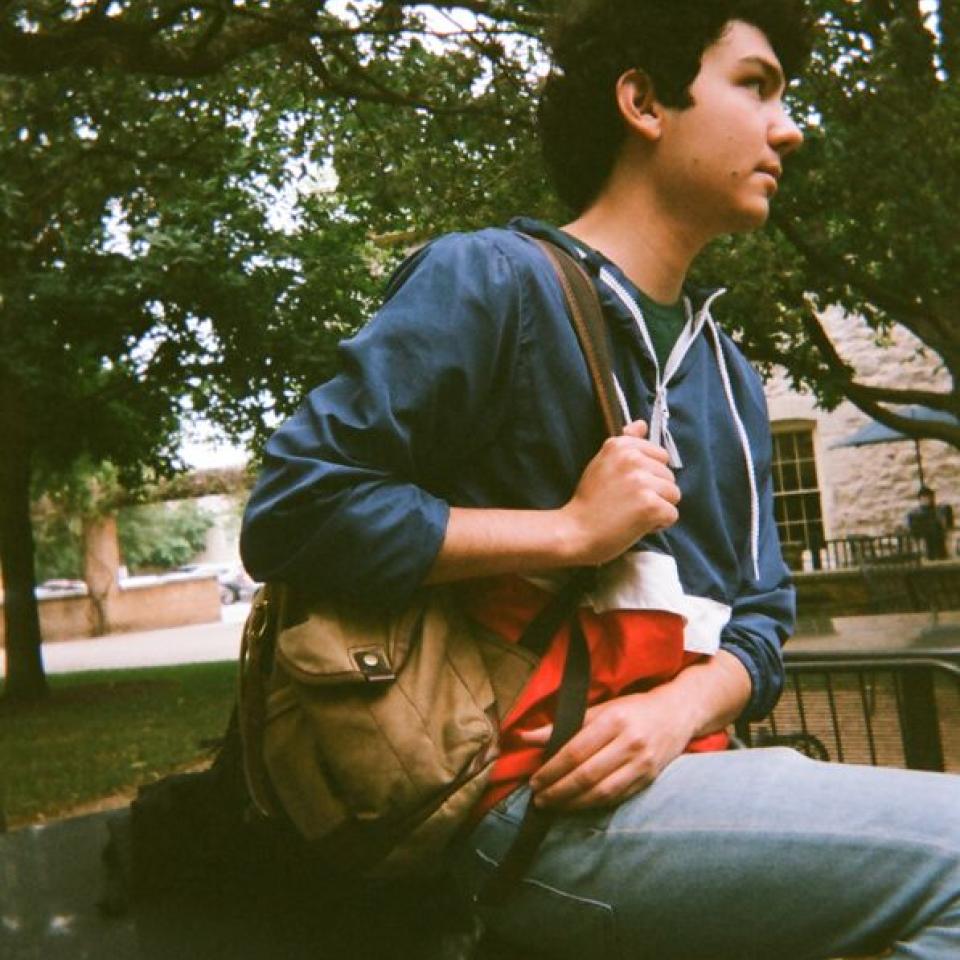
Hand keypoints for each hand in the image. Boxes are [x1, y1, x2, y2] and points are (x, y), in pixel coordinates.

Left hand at [522, 688, 695, 811]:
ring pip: (602, 792)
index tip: (535, 780)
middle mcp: (629, 743)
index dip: (552, 769)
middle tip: (539, 798)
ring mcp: (641, 764)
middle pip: (587, 775)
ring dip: (573, 803)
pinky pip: (616, 798)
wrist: (676, 714)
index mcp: (614, 720)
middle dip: (559, 790)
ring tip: (553, 805)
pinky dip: (593, 805)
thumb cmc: (632, 709)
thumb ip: (564, 725)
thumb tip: (526, 737)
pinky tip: (577, 805)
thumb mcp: (600, 709)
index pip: (576, 751)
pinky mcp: (648, 780)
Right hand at [560, 420, 679, 565]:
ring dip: (658, 508)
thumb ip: (625, 442)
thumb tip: (642, 424)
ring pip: (673, 494)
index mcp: (621, 446)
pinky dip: (658, 524)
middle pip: (669, 475)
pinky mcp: (651, 506)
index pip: (660, 455)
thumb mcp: (602, 463)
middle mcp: (633, 459)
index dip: (649, 474)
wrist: (576, 532)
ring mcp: (643, 482)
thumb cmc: (589, 501)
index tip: (628, 485)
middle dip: (655, 491)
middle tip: (628, 503)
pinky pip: (671, 514)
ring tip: (633, 514)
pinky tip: (637, 525)